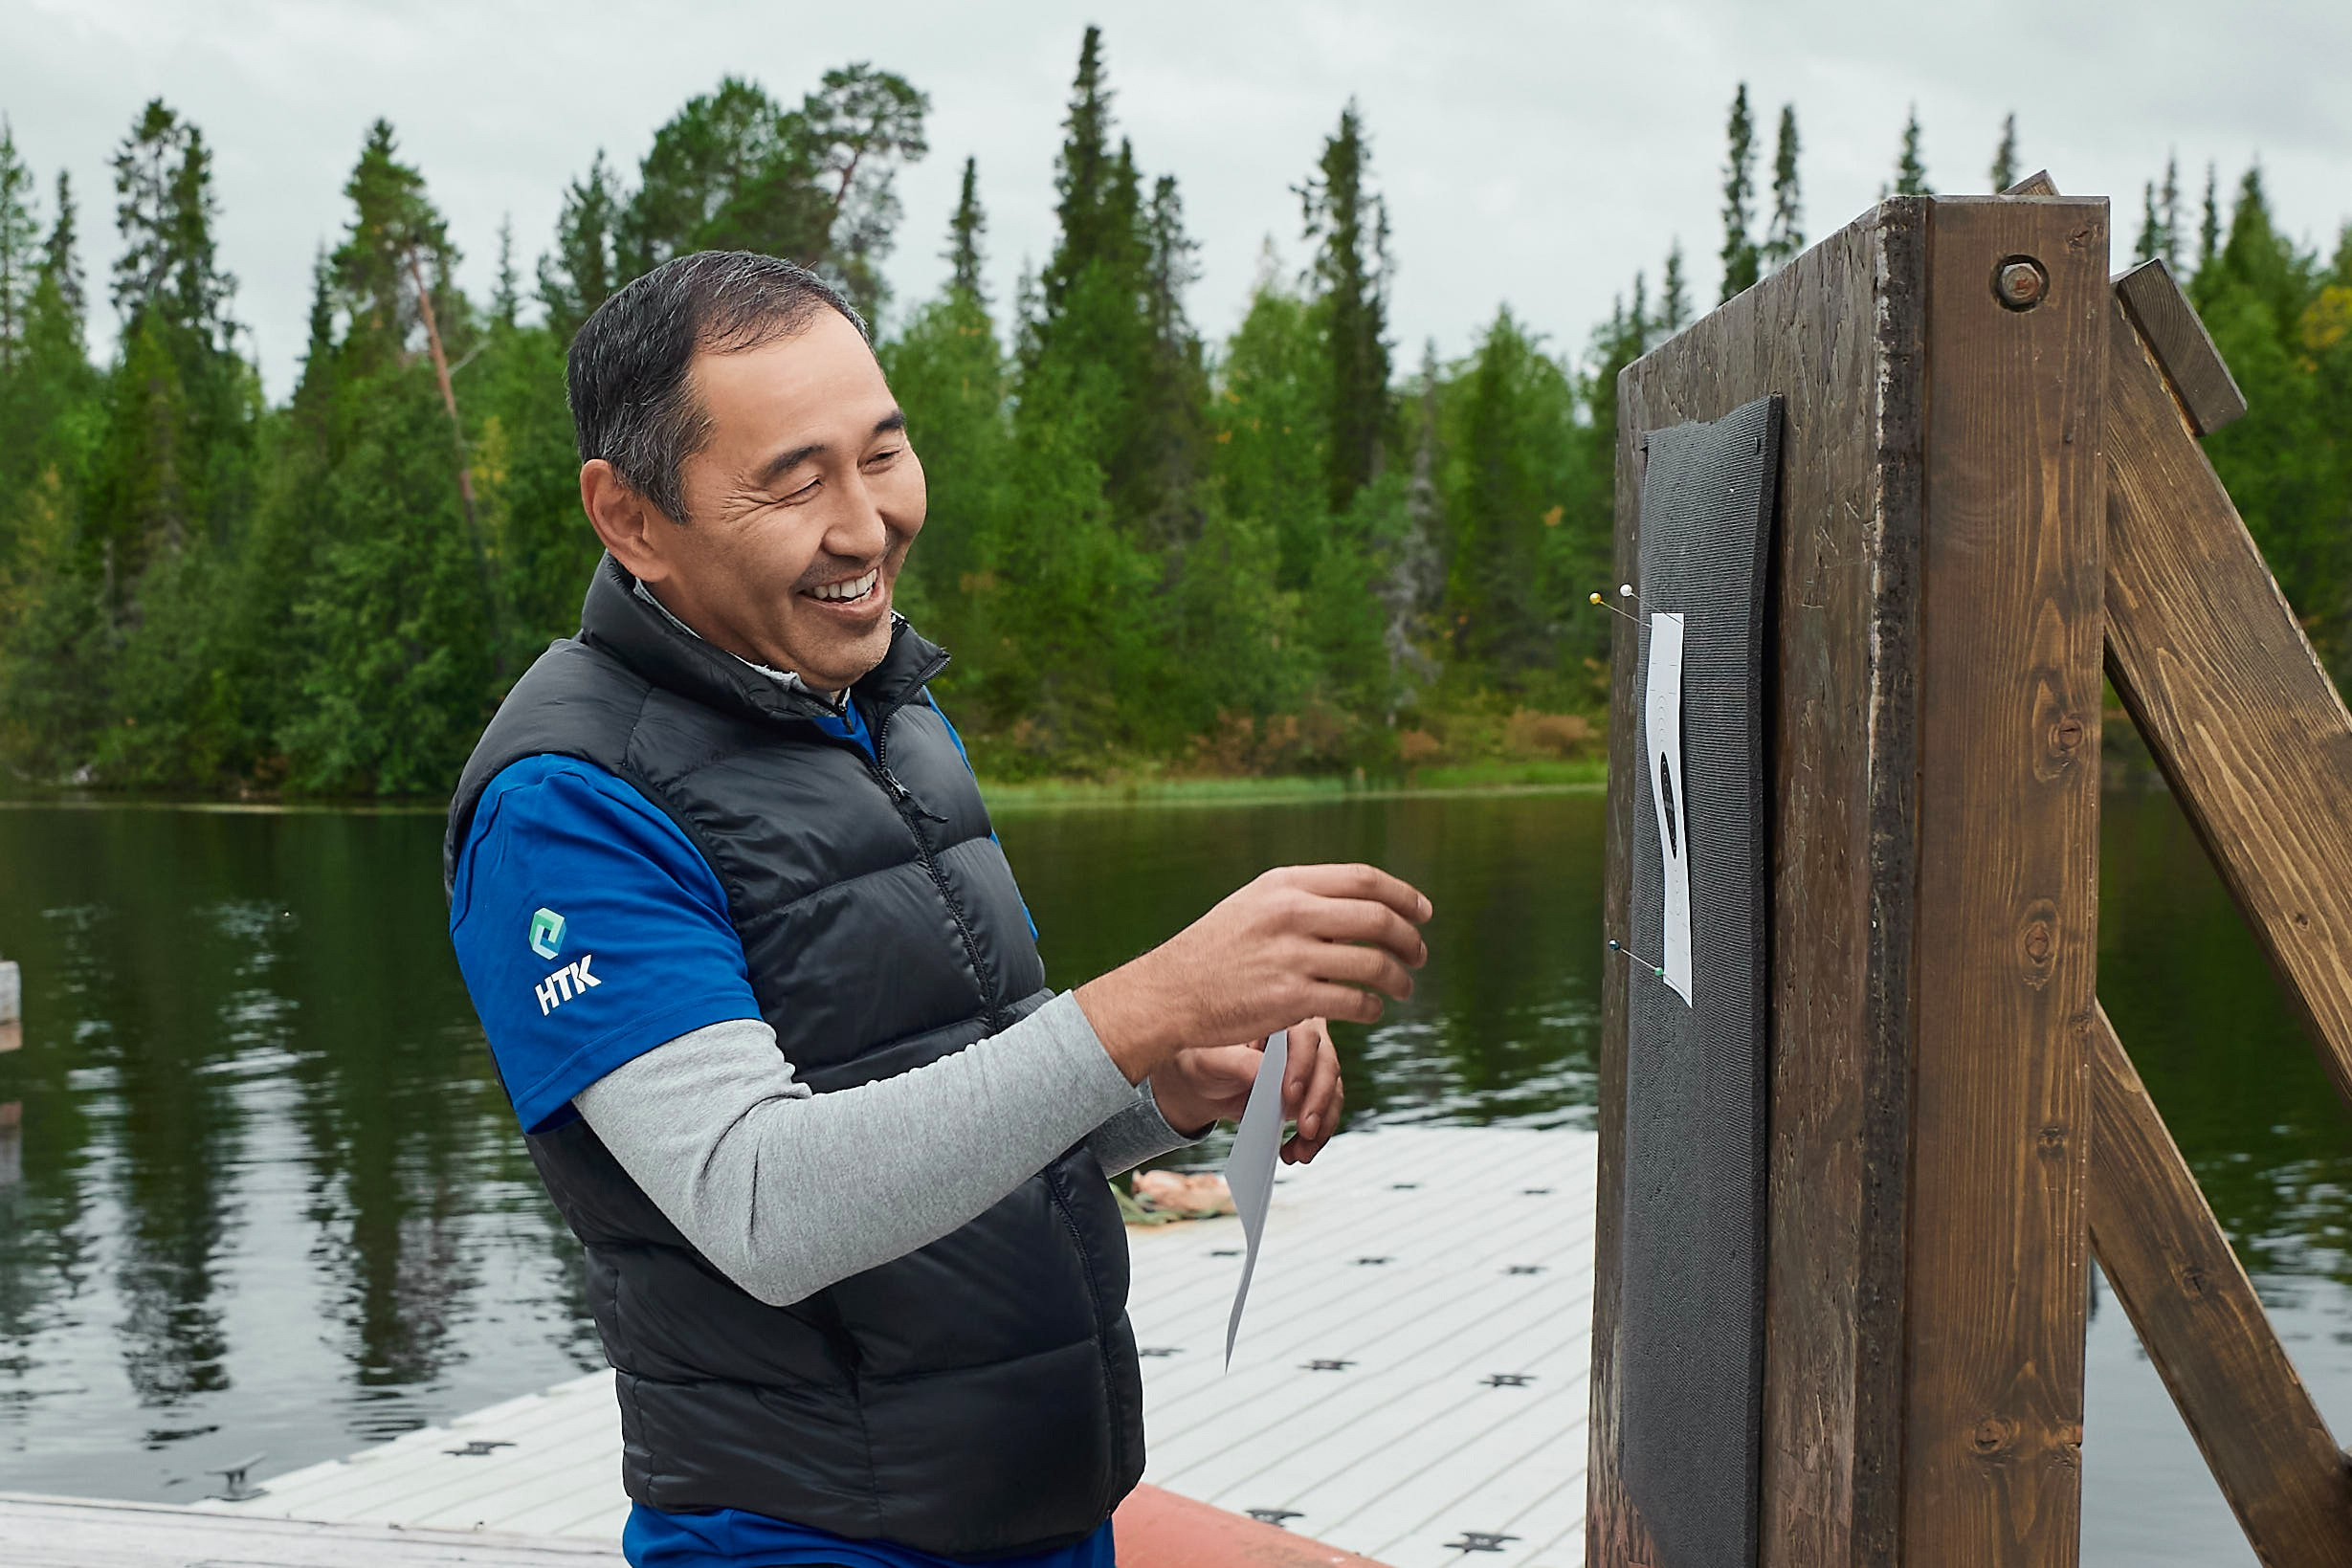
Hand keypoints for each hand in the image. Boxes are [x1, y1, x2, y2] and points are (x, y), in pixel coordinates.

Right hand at [1075, 864, 1430, 1083]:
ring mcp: (1291, 957)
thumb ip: (1305, 897)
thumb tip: (1365, 900)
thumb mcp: (1255, 904)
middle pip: (1378, 919)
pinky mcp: (1290, 1000)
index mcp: (1285, 884)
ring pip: (1373, 963)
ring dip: (1399, 979)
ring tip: (1403, 988)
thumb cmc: (1217, 948)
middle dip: (1410, 939)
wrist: (1171, 991)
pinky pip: (1354, 1002)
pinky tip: (1372, 1010)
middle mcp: (1291, 914)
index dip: (1404, 895)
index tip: (1423, 912)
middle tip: (1420, 954)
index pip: (1364, 879)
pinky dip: (1373, 1008)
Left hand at [1151, 1018, 1344, 1163]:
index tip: (1289, 1095)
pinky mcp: (1311, 1091)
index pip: (1304, 1035)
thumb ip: (1234, 1062)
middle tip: (1305, 1130)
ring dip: (1322, 1125)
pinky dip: (1317, 1136)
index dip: (1301, 1065)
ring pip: (1332, 1091)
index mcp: (1278, 1018)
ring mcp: (1310, 1065)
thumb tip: (1261, 1072)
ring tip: (1301, 1153)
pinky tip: (1297, 1152)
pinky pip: (1326, 1112)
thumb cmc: (1203, 1060)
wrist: (1202, 1084)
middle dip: (1319, 1101)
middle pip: (1326, 1064)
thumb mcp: (1208, 1060)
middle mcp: (1301, 1037)